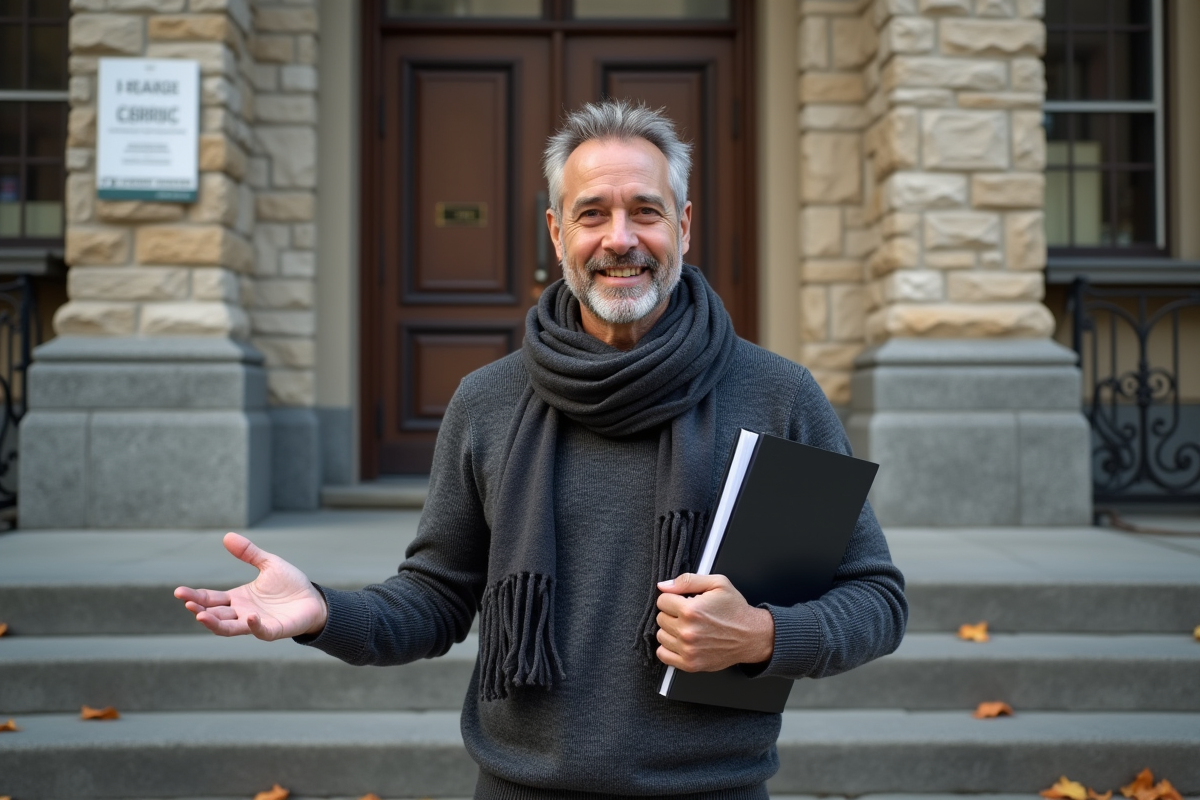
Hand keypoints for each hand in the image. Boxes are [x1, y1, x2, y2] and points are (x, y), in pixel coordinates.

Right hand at [173, 532, 327, 639]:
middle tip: (186, 602)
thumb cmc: (290, 585)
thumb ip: (248, 553)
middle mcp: (242, 612)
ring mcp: (256, 623)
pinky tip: (249, 615)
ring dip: (215, 623)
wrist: (313, 600)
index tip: (179, 592)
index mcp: (238, 598)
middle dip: (199, 609)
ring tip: (201, 615)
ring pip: (229, 628)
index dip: (195, 596)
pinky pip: (260, 631)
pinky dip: (254, 625)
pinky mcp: (273, 630)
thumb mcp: (268, 564)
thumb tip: (226, 536)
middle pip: (214, 614)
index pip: (210, 599)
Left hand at [655, 573, 774, 672]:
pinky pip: (663, 655)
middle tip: (688, 614)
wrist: (751, 636)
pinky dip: (668, 648)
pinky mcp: (690, 664)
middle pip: (660, 618)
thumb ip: (687, 580)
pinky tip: (680, 641)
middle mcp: (687, 631)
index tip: (682, 601)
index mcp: (691, 610)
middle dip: (672, 613)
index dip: (673, 598)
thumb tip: (664, 586)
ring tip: (686, 627)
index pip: (662, 600)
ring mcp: (688, 650)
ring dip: (670, 630)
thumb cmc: (735, 609)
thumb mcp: (717, 583)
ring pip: (661, 636)